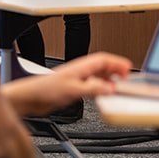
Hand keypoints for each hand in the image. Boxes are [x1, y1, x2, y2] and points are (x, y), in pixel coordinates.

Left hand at [1, 52, 131, 116]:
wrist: (29, 98)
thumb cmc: (45, 90)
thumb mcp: (73, 90)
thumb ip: (93, 88)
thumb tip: (110, 88)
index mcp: (80, 67)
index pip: (103, 59)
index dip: (117, 63)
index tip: (128, 69)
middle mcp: (79, 71)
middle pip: (102, 66)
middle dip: (115, 69)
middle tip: (126, 78)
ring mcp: (75, 79)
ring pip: (97, 75)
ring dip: (108, 78)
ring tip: (117, 86)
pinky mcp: (72, 89)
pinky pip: (91, 84)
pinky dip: (100, 87)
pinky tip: (101, 94)